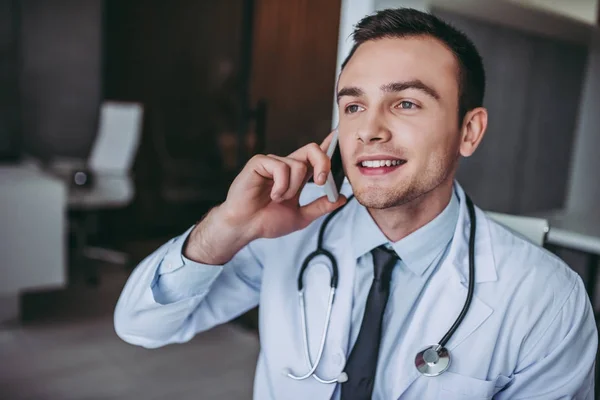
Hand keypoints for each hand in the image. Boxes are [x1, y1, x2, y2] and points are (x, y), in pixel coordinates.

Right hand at [222, 130, 346, 238]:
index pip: (315, 157)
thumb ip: (321, 207)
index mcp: (296, 177)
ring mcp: (272, 163)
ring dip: (293, 188)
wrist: (245, 227)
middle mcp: (286, 166)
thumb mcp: (301, 216)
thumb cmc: (266, 221)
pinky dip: (281, 185)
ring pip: (298, 165)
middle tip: (322, 182)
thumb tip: (341, 199)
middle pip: (311, 150)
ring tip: (279, 199)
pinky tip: (272, 195)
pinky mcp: (259, 163)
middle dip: (323, 163)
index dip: (327, 145)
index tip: (337, 137)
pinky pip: (281, 167)